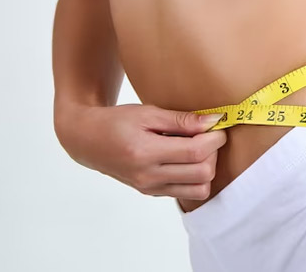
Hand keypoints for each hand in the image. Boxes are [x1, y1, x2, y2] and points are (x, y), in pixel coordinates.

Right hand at [55, 101, 227, 200]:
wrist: (87, 141)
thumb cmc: (115, 121)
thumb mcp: (146, 112)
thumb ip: (180, 120)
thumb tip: (212, 122)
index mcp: (145, 152)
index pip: (195, 152)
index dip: (215, 138)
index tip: (218, 124)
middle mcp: (148, 176)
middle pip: (202, 173)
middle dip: (213, 152)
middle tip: (208, 135)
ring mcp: (150, 188)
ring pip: (199, 190)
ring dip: (206, 168)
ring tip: (198, 149)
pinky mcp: (151, 193)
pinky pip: (186, 193)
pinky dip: (194, 178)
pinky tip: (186, 159)